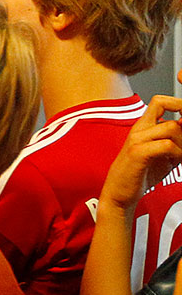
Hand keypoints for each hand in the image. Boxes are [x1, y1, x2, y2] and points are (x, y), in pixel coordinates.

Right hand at [101, 95, 181, 210]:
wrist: (119, 193)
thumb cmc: (141, 174)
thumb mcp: (164, 154)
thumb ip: (177, 141)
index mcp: (144, 127)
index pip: (160, 101)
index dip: (178, 104)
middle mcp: (139, 129)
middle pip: (171, 115)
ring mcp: (136, 140)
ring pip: (171, 128)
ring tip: (180, 157)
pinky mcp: (137, 153)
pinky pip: (166, 145)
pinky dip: (177, 154)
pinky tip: (174, 162)